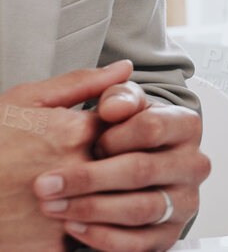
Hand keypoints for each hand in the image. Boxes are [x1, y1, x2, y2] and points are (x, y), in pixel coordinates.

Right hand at [0, 63, 124, 250]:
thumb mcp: (25, 101)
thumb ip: (81, 83)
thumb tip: (125, 68)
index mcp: (75, 132)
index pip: (128, 127)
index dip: (119, 130)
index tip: (106, 134)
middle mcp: (78, 172)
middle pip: (126, 167)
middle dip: (117, 165)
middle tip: (89, 164)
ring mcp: (68, 210)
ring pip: (113, 205)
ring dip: (107, 198)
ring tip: (82, 191)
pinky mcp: (55, 245)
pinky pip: (90, 235)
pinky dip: (85, 228)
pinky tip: (61, 218)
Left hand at [37, 77, 208, 251]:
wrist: (120, 176)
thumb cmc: (115, 138)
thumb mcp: (114, 105)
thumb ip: (116, 92)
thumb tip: (117, 91)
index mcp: (185, 126)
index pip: (152, 127)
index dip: (113, 136)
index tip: (86, 142)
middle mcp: (193, 164)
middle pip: (142, 170)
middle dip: (88, 178)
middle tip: (46, 184)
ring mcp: (184, 201)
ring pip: (140, 209)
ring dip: (90, 209)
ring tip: (54, 207)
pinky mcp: (169, 234)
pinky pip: (140, 243)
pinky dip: (103, 237)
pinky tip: (74, 227)